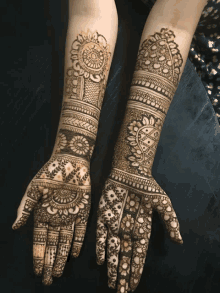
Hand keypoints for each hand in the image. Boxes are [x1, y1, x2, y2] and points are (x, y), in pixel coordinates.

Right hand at [12, 154, 90, 284]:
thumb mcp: (33, 190)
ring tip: (59, 272)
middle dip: (49, 262)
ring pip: (65, 241)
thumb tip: (14, 227)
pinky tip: (74, 255)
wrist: (70, 162)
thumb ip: (25, 208)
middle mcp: (56, 219)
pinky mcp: (83, 212)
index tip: (37, 271)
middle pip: (52, 245)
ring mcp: (70, 216)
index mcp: (42, 214)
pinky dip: (77, 242)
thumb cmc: (49, 174)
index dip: (38, 256)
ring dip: (62, 257)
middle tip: (48, 280)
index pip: (39, 241)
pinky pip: (80, 231)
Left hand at [96, 173, 181, 292]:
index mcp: (141, 228)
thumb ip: (170, 221)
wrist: (130, 170)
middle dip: (123, 273)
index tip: (132, 285)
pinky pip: (100, 234)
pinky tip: (100, 260)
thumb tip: (180, 241)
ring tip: (111, 282)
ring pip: (112, 249)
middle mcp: (127, 229)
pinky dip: (100, 246)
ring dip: (111, 265)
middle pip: (124, 256)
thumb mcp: (163, 203)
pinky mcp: (103, 216)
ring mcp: (114, 223)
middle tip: (120, 291)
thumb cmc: (148, 186)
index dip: (135, 270)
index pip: (138, 254)